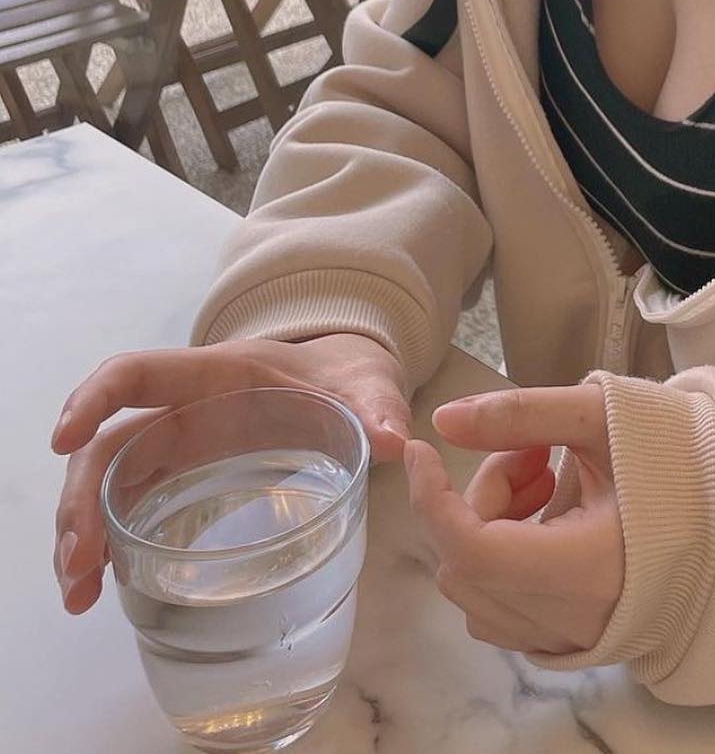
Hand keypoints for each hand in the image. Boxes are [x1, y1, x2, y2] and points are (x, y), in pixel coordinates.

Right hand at [51, 333, 411, 615]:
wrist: (348, 378)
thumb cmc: (346, 375)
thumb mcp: (366, 385)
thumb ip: (377, 406)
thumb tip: (394, 440)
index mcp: (218, 374)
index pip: (138, 373)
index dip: (95, 400)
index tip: (64, 440)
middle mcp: (185, 409)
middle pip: (111, 447)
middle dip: (82, 501)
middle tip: (78, 566)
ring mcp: (181, 446)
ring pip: (110, 484)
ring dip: (83, 535)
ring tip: (78, 596)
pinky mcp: (185, 479)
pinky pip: (131, 508)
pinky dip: (108, 547)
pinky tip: (98, 590)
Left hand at [405, 383, 623, 655]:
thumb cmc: (674, 459)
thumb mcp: (600, 418)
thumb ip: (521, 413)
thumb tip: (444, 421)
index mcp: (583, 567)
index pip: (471, 547)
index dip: (432, 498)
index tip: (422, 449)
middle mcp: (570, 618)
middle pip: (468, 563)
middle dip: (479, 497)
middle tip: (532, 451)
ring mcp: (568, 637)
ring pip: (476, 590)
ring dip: (487, 525)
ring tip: (545, 477)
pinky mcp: (568, 641)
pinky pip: (498, 610)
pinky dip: (499, 558)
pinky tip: (546, 516)